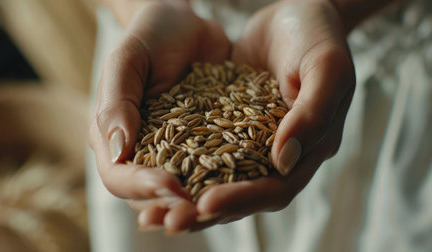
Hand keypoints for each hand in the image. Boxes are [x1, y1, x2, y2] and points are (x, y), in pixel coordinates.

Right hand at [89, 0, 230, 231]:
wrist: (185, 25)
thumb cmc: (150, 36)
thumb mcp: (127, 61)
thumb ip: (116, 102)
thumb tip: (117, 149)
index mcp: (115, 136)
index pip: (119, 175)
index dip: (141, 187)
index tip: (170, 186)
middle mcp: (143, 151)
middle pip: (150, 193)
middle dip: (173, 206)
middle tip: (199, 209)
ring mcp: (176, 151)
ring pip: (183, 189)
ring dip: (200, 203)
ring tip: (221, 208)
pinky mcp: (206, 145)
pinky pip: (214, 168)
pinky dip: (226, 180)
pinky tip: (247, 183)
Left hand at [170, 0, 355, 230]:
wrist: (297, 11)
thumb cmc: (317, 34)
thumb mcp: (325, 67)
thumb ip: (312, 114)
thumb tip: (284, 162)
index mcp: (311, 147)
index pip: (276, 187)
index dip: (243, 199)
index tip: (205, 204)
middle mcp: (282, 153)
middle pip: (244, 195)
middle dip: (206, 210)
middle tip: (168, 223)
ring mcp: (256, 142)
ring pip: (222, 181)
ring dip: (189, 198)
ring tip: (153, 214)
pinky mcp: (233, 127)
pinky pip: (207, 154)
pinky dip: (185, 169)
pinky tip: (156, 176)